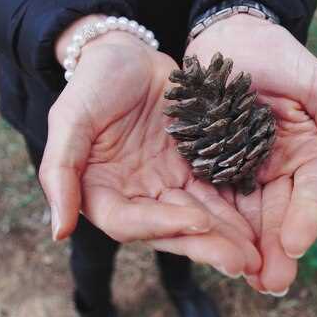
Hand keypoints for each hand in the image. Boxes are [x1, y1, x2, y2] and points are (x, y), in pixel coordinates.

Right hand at [39, 17, 260, 276]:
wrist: (126, 55)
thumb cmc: (92, 83)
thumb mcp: (69, 119)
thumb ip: (61, 172)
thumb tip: (58, 231)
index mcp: (102, 192)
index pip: (129, 221)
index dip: (162, 224)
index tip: (198, 222)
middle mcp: (136, 195)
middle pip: (170, 228)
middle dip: (205, 245)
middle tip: (242, 261)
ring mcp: (166, 183)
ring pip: (198, 216)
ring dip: (226, 236)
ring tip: (257, 254)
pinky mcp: (192, 167)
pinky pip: (215, 191)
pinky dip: (235, 208)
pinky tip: (258, 223)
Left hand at [185, 14, 316, 293]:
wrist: (229, 32)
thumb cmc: (278, 54)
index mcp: (305, 150)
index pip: (309, 193)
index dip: (305, 220)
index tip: (294, 246)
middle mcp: (275, 165)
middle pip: (278, 213)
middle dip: (275, 248)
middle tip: (270, 282)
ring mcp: (242, 166)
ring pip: (247, 213)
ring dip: (246, 245)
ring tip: (242, 275)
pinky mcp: (210, 161)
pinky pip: (213, 195)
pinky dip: (215, 220)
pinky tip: (209, 242)